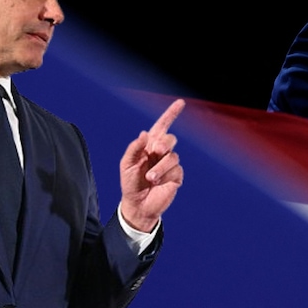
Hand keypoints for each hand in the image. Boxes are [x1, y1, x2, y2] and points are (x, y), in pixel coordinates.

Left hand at [119, 98, 184, 231]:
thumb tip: (144, 134)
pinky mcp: (176, 176)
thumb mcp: (126, 164)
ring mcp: (169, 164)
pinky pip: (176, 170)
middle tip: (156, 151)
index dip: (171, 114)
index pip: (162, 126)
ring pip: (173, 156)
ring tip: (150, 178)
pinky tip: (158, 183)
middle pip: (170, 139)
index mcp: (149, 146)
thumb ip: (134, 148)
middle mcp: (161, 153)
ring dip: (160, 167)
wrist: (138, 205)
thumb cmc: (130, 184)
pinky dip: (165, 176)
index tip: (181, 103)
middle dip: (163, 144)